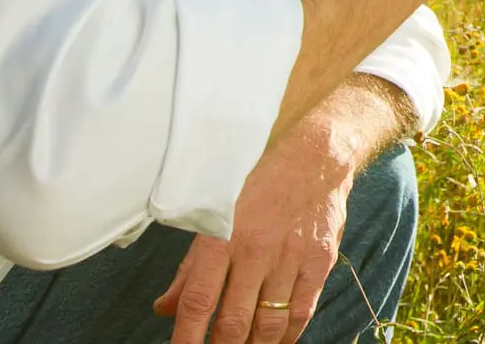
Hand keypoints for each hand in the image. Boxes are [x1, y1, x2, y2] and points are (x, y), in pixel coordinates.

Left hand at [153, 125, 353, 343]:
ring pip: (268, 324)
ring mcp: (291, 258)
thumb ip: (190, 268)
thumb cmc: (258, 186)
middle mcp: (256, 250)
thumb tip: (165, 308)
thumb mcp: (215, 217)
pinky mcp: (319, 261)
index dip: (186, 338)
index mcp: (223, 237)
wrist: (315, 159)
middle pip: (233, 321)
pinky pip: (301, 312)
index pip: (198, 301)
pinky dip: (286, 336)